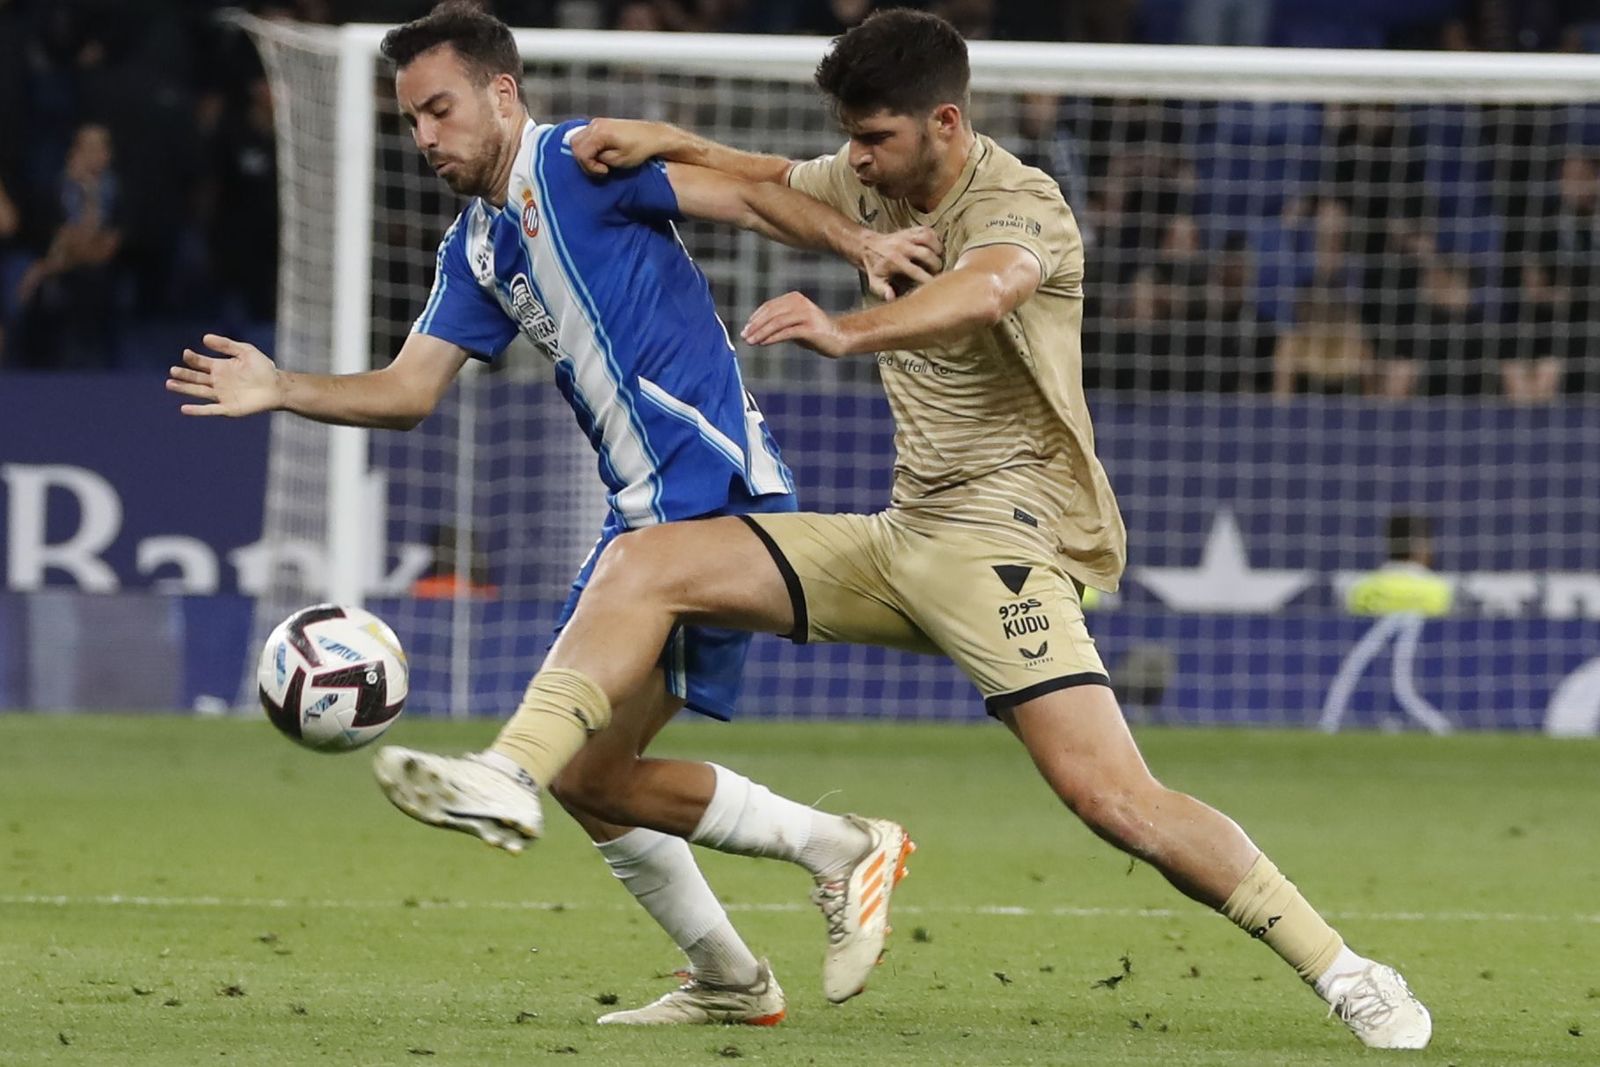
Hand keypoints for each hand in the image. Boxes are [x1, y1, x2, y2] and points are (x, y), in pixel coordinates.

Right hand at [166, 333, 283, 415]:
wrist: (278, 387)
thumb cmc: (263, 368)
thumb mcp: (245, 351)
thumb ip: (226, 345)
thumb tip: (204, 338)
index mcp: (220, 367)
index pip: (200, 363)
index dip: (192, 358)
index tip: (186, 354)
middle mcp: (218, 381)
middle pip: (196, 378)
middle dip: (184, 374)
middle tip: (172, 371)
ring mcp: (222, 395)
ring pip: (198, 392)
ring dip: (184, 389)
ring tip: (170, 384)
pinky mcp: (228, 408)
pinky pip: (209, 410)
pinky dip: (197, 410)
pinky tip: (184, 408)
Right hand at [569, 118, 674, 175]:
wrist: (653, 136)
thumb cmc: (640, 149)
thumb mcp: (619, 160)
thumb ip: (600, 159)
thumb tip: (592, 158)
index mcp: (600, 132)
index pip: (581, 152)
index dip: (590, 166)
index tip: (604, 171)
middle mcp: (595, 124)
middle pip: (575, 144)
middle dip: (584, 160)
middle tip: (600, 169)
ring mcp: (597, 122)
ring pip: (578, 140)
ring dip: (585, 154)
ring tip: (601, 162)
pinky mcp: (600, 124)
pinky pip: (585, 136)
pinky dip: (589, 147)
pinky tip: (601, 154)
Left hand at [741, 292, 849, 357]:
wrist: (838, 339)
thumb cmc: (813, 333)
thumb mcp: (793, 324)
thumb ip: (777, 323)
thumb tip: (754, 330)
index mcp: (795, 298)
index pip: (769, 306)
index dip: (756, 318)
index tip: (746, 329)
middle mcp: (800, 303)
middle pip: (771, 313)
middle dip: (755, 325)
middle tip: (744, 336)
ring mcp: (806, 315)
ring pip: (777, 322)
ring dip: (761, 332)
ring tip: (750, 341)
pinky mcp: (810, 328)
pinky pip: (787, 332)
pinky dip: (772, 337)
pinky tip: (763, 343)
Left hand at [858, 226, 941, 301]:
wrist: (867, 245)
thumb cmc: (874, 266)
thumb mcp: (875, 282)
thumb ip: (883, 290)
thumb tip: (892, 297)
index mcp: (895, 261)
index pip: (917, 272)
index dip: (928, 280)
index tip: (935, 286)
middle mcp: (902, 247)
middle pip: (927, 254)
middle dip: (936, 265)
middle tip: (936, 272)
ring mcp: (907, 236)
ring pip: (929, 238)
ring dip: (938, 249)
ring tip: (938, 258)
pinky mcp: (910, 230)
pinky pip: (928, 230)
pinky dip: (935, 238)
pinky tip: (934, 248)